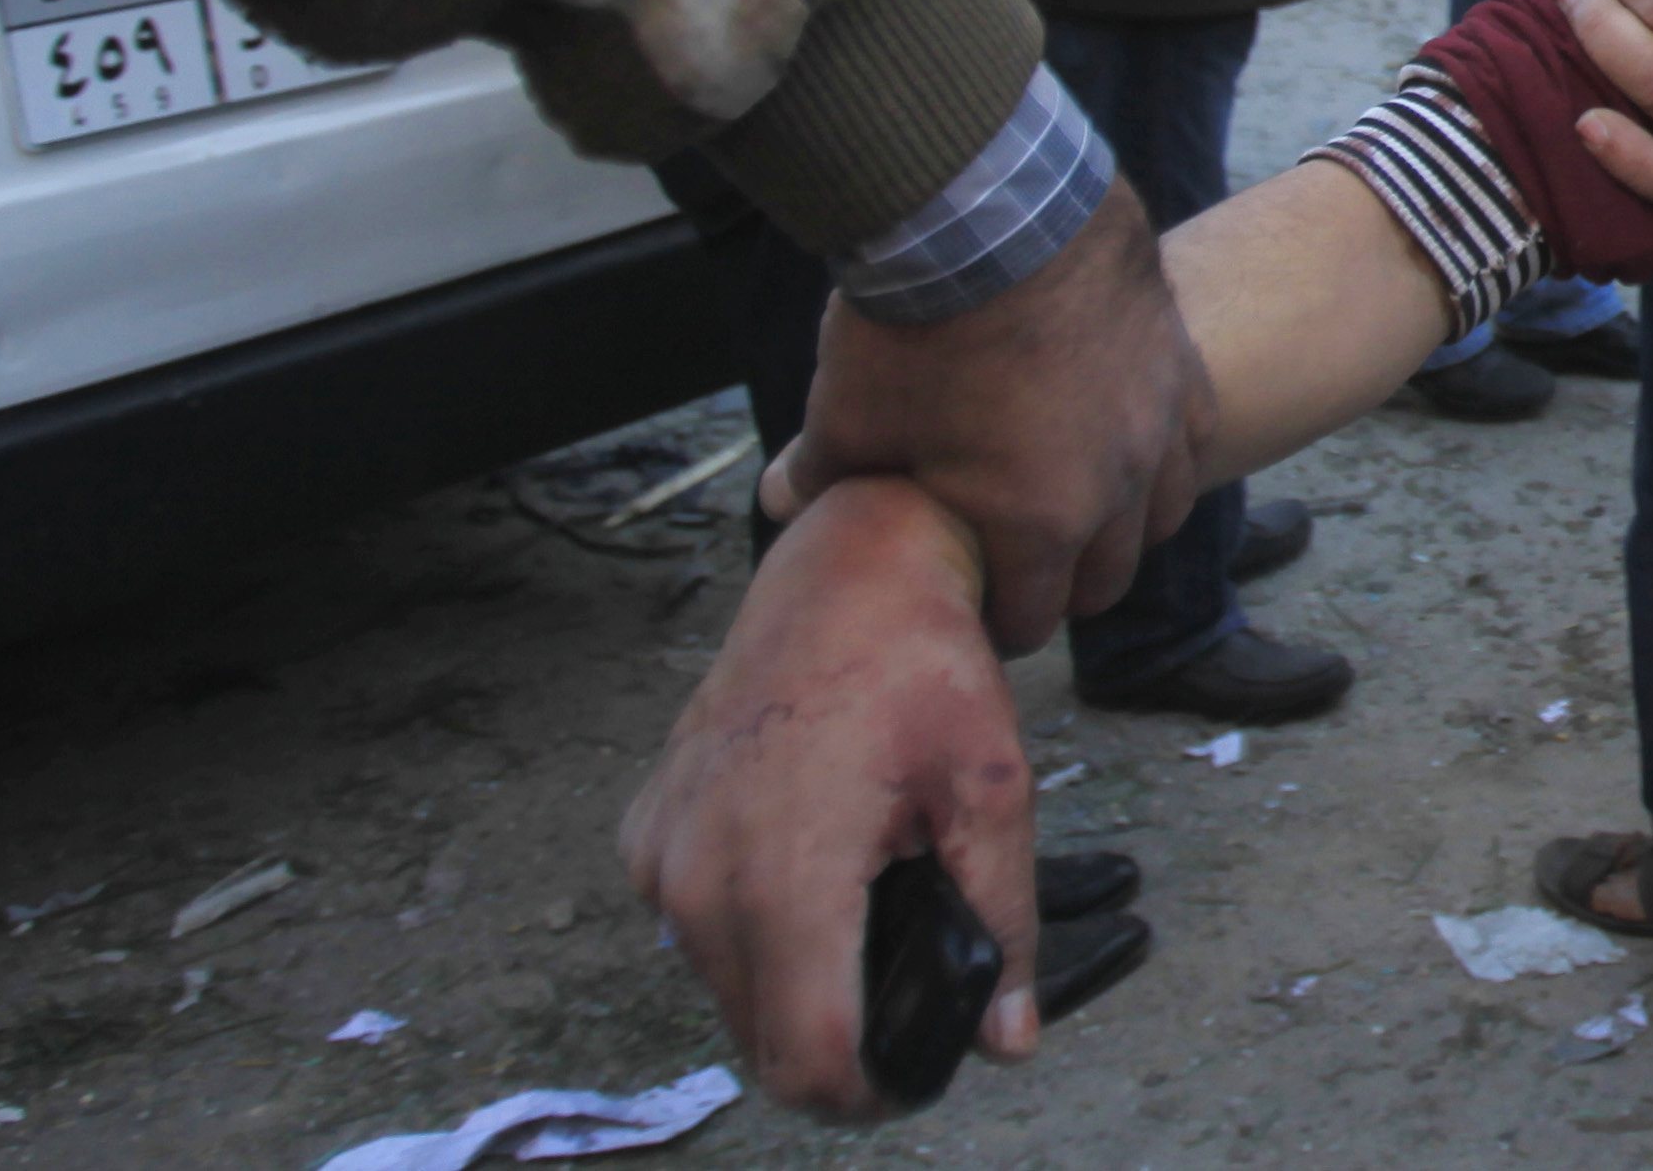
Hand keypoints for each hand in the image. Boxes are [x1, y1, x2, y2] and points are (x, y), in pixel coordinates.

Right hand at [621, 480, 1036, 1119]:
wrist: (845, 564)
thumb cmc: (920, 664)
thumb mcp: (991, 791)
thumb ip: (1001, 927)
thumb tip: (1007, 1042)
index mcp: (783, 876)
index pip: (806, 1061)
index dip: (872, 1088)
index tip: (919, 1064)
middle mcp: (697, 877)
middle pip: (764, 1042)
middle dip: (840, 1038)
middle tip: (910, 980)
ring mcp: (660, 854)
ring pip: (727, 991)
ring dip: (794, 983)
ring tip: (866, 907)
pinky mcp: (644, 830)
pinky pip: (695, 929)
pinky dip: (753, 928)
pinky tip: (812, 864)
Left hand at [767, 182, 1211, 657]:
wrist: (990, 210)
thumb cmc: (916, 325)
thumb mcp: (849, 413)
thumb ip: (821, 475)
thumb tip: (780, 505)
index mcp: (1037, 522)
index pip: (1033, 617)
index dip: (999, 623)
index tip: (975, 610)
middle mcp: (1116, 486)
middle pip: (1107, 579)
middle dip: (1065, 586)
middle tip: (1023, 568)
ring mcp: (1158, 423)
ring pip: (1160, 515)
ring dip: (1123, 528)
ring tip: (1084, 511)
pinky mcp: (1180, 362)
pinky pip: (1192, 437)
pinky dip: (1161, 454)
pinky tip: (1127, 440)